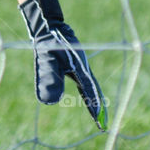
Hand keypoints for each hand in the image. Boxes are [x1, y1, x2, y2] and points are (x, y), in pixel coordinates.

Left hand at [19, 0, 106, 129]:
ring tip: (98, 113)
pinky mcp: (75, 63)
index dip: (95, 108)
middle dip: (98, 106)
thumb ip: (49, 79)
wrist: (49, 25)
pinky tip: (87, 95)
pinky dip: (89, 91)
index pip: (90, 92)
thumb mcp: (47, 61)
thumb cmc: (48, 42)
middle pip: (94, 91)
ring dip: (95, 99)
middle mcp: (83, 68)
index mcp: (80, 69)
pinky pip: (85, 81)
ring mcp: (80, 66)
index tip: (100, 123)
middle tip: (103, 124)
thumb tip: (48, 102)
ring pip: (91, 86)